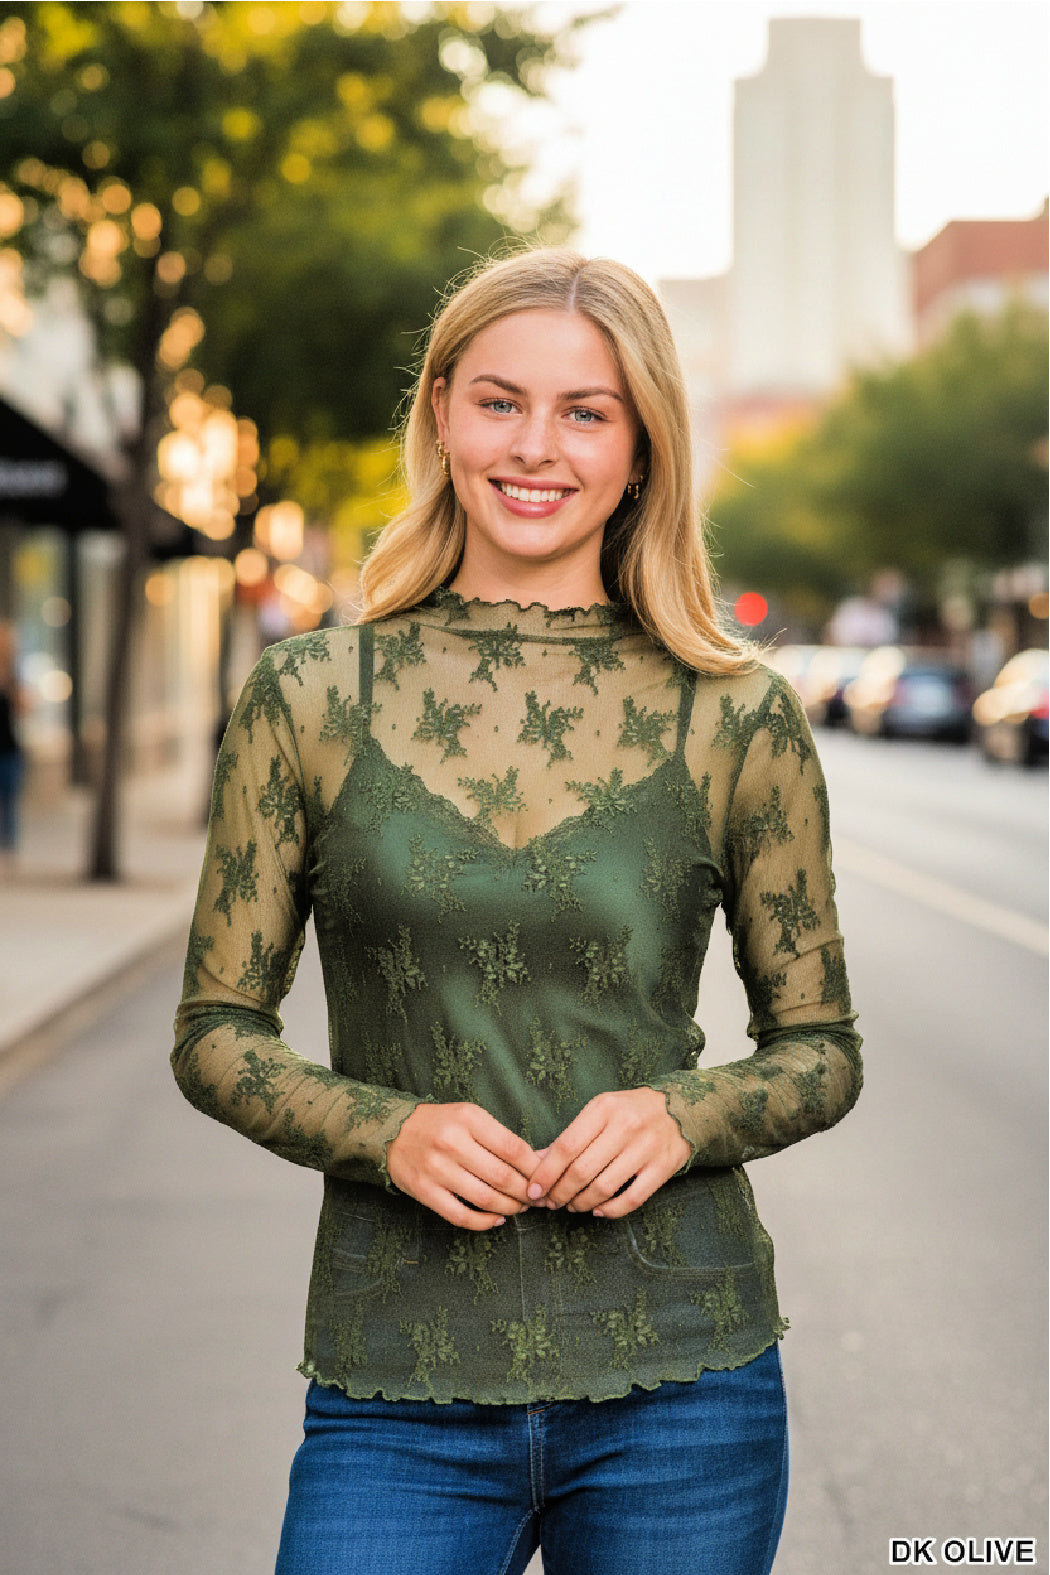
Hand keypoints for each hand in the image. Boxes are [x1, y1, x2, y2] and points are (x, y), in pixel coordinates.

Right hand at [387, 1102, 539, 1230]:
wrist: (393, 1131)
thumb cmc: (441, 1124)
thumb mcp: (470, 1117)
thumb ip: (500, 1138)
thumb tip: (537, 1163)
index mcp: (469, 1119)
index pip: (513, 1148)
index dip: (535, 1169)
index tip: (545, 1179)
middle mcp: (452, 1142)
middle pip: (502, 1176)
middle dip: (526, 1193)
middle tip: (537, 1199)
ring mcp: (436, 1169)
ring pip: (485, 1198)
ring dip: (509, 1208)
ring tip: (519, 1208)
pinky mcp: (424, 1191)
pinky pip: (461, 1215)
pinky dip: (483, 1222)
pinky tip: (496, 1219)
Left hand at [525, 1088, 690, 1218]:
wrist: (679, 1108)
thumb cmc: (629, 1111)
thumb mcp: (599, 1111)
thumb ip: (570, 1136)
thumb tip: (537, 1161)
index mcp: (604, 1108)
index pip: (566, 1146)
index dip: (546, 1173)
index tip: (534, 1190)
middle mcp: (625, 1126)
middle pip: (582, 1170)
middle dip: (560, 1192)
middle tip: (551, 1202)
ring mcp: (646, 1148)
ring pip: (604, 1187)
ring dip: (581, 1203)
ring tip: (572, 1205)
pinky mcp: (663, 1167)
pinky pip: (632, 1199)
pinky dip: (610, 1210)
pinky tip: (598, 1210)